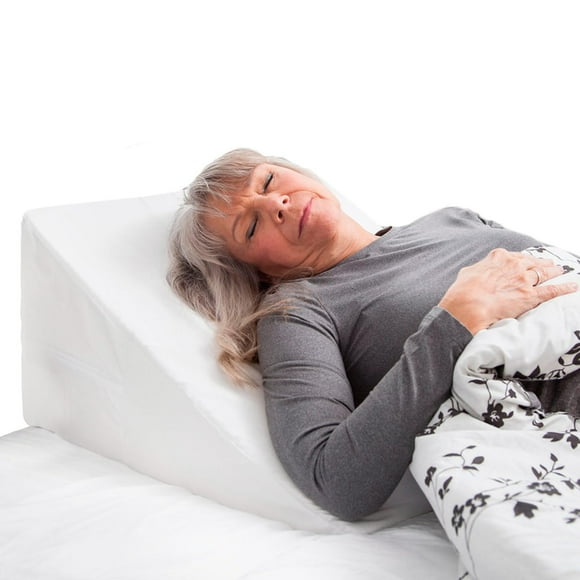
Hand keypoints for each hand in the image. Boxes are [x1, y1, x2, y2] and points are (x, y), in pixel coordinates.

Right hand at [439, 248, 577, 334]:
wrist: (467, 305)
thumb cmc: (462, 292)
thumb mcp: (467, 273)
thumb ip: (479, 270)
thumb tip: (480, 273)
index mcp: (498, 257)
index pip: (514, 256)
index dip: (520, 260)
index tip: (524, 262)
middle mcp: (514, 265)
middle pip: (533, 263)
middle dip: (542, 263)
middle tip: (549, 264)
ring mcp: (524, 280)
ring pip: (544, 273)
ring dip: (554, 272)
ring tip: (560, 271)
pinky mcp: (531, 296)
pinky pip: (552, 291)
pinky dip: (564, 288)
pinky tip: (573, 286)